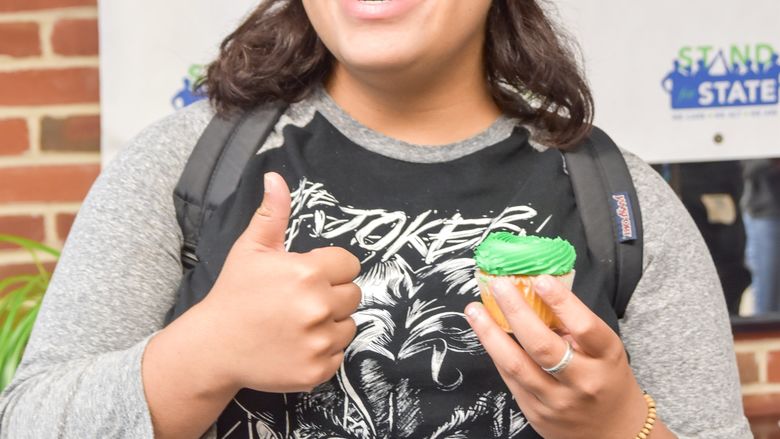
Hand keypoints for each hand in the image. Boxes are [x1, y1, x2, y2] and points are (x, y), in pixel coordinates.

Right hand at [193, 172, 361, 392]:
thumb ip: (272, 213)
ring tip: (298, 323)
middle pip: (354, 295)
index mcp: (307, 273)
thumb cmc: (234, 294)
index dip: (331, 268)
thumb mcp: (251, 249)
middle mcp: (318, 307)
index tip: (310, 276)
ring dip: (331, 324)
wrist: (214, 347)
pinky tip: (297, 345)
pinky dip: (323, 351)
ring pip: (349, 326)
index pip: (350, 265)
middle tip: (301, 301)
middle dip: (332, 295)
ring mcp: (318, 342)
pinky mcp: (317, 370)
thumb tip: (275, 176)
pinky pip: (339, 355)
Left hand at [465, 276, 649, 438]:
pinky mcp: (536, 414)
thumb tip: (534, 293)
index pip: (584, 327)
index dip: (561, 302)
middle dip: (516, 311)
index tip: (540, 279)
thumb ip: (574, 327)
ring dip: (490, 334)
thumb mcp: (604, 351)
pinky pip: (510, 379)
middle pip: (543, 346)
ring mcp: (557, 401)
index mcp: (606, 358)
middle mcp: (582, 382)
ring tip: (474, 310)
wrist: (615, 433)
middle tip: (498, 285)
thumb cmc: (607, 380)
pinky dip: (496, 354)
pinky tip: (485, 334)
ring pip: (516, 365)